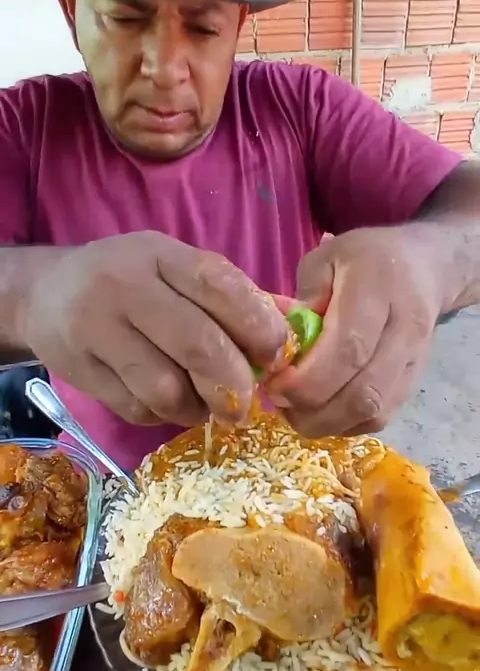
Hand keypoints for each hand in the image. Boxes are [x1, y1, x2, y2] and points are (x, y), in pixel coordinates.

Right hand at [17, 233, 288, 425]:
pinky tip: (166, 401)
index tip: (276, 355)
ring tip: (203, 403)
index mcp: (161, 254)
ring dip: (197, 407)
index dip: (258, 326)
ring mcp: (98, 328)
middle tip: (245, 404)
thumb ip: (228, 297)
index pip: (220, 286)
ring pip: (166, 387)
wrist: (46, 294)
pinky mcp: (81, 369)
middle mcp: (126, 286)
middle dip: (235, 384)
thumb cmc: (129, 281)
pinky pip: (138, 408)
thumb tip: (290, 334)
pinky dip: (163, 415)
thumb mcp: (174, 269)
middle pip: (198, 345)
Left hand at [266, 227, 447, 436]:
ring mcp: (414, 361)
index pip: (348, 348)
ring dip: (326, 422)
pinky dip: (344, 424)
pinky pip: (379, 418)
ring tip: (294, 409)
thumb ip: (303, 296)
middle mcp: (404, 329)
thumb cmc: (366, 259)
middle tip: (277, 401)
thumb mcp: (327, 257)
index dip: (308, 379)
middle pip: (363, 392)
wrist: (425, 268)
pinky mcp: (413, 383)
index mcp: (378, 289)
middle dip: (312, 410)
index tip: (274, 385)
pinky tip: (320, 410)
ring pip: (373, 412)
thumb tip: (284, 342)